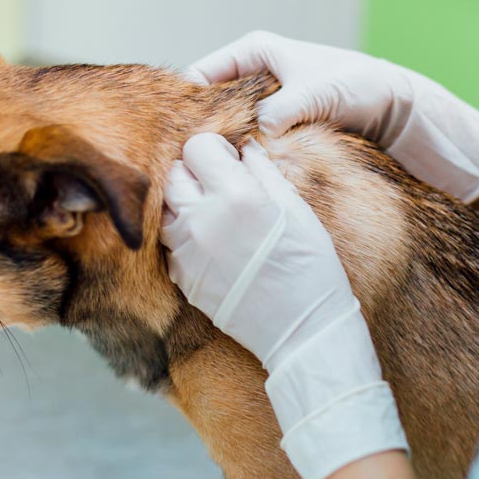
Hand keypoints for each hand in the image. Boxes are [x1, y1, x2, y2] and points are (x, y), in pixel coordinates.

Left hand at [160, 133, 407, 478]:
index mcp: (236, 195)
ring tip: (216, 215)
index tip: (230, 161)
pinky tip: (215, 245)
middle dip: (195, 173)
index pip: (197, 148)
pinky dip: (186, 237)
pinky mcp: (183, 278)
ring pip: (167, 210)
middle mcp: (203, 219)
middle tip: (222, 186)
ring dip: (186, 205)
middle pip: (174, 174)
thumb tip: (245, 150)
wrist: (302, 330)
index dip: (215, 150)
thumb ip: (264, 173)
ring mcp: (188, 251)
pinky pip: (171, 244)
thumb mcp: (296, 210)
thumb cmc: (310, 267)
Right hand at [187, 31, 478, 202]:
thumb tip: (260, 126)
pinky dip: (242, 154)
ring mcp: (263, 98)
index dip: (185, 105)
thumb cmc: (358, 86)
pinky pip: (248, 138)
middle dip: (200, 130)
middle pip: (208, 103)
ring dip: (222, 147)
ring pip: (227, 124)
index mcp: (253, 50)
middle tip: (188, 164)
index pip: (200, 75)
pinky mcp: (276, 122)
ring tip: (210, 176)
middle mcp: (252, 71)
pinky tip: (237, 178)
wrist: (393, 105)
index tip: (178, 138)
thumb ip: (286, 107)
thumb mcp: (318, 93)